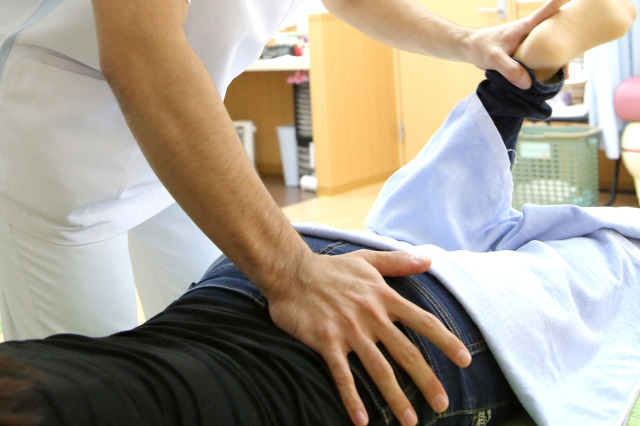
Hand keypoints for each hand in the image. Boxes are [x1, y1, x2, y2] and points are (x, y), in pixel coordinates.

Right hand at [267, 250, 471, 425]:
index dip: (447, 342)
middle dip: (427, 381)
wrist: (291, 271)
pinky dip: (352, 398)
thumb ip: (400, 261)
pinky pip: (342, 374)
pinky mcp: (326, 341)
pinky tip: (362, 420)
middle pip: (407, 353)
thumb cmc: (331, 268)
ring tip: (409, 421)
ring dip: (395, 397)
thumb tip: (430, 259)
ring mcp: (349, 330)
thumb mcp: (368, 260)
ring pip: (379, 369)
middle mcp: (372, 316)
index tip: (465, 361)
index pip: (424, 322)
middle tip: (443, 404)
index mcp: (384, 297)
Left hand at [464, 0, 569, 88]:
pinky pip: (540, 60)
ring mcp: (530, 45)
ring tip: (564, 75)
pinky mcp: (526, 55)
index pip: (546, 13)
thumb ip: (509, 69)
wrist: (471, 49)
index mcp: (526, 28)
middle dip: (568, 41)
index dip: (560, 4)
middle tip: (577, 54)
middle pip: (556, 33)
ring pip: (549, 49)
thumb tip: (528, 84)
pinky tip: (549, 80)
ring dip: (557, 59)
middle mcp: (531, 35)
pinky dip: (545, 68)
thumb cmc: (481, 47)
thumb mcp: (494, 58)